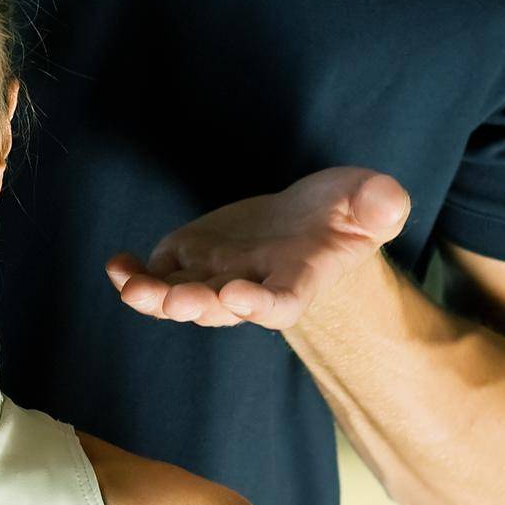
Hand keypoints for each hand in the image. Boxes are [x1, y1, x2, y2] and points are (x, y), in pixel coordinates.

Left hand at [105, 168, 411, 331]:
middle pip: (222, 306)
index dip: (262, 303)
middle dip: (198, 303)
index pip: (282, 301)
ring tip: (131, 286)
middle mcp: (252, 285)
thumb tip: (388, 198)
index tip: (242, 297)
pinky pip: (158, 274)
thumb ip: (377, 203)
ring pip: (182, 295)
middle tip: (176, 300)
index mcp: (298, 279)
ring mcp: (216, 274)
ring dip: (156, 297)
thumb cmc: (342, 215)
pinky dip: (135, 274)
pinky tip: (117, 265)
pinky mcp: (190, 258)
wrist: (307, 223)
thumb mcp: (367, 200)